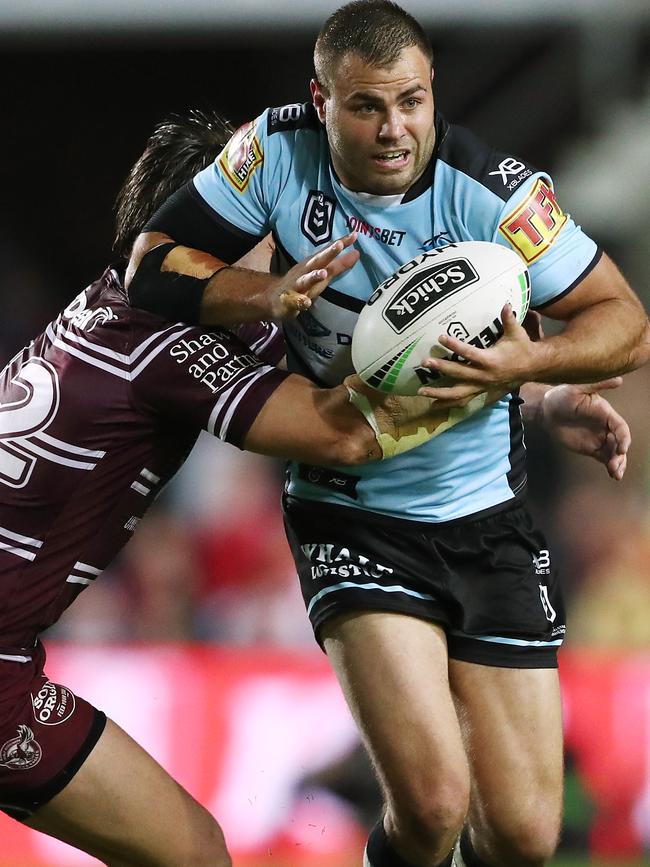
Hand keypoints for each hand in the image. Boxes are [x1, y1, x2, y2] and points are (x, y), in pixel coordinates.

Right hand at [268, 232, 358, 317]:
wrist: (274, 298)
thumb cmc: (302, 283)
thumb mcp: (322, 273)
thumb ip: (339, 265)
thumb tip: (357, 253)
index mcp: (312, 264)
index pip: (328, 252)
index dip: (341, 243)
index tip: (355, 235)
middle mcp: (304, 272)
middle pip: (317, 261)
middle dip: (328, 253)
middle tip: (339, 245)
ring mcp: (296, 286)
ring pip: (305, 280)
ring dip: (314, 276)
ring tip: (324, 273)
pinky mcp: (289, 301)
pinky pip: (294, 301)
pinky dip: (300, 301)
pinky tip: (307, 302)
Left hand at [415, 304, 537, 404]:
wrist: (532, 368)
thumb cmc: (521, 348)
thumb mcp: (517, 333)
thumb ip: (509, 319)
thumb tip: (506, 304)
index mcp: (490, 360)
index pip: (469, 353)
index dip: (455, 345)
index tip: (440, 337)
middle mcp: (483, 376)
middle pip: (458, 373)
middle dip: (441, 367)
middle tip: (425, 362)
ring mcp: (480, 386)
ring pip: (457, 393)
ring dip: (438, 393)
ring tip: (421, 391)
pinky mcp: (479, 392)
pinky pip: (462, 400)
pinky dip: (447, 404)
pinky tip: (432, 404)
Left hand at [540, 379, 630, 479]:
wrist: (547, 410)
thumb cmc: (562, 395)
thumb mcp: (578, 387)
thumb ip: (598, 385)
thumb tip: (620, 379)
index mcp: (606, 413)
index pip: (620, 427)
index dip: (624, 437)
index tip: (622, 448)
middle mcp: (606, 427)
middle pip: (620, 442)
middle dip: (620, 454)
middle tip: (615, 464)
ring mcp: (600, 438)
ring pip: (615, 453)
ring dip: (618, 463)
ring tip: (615, 473)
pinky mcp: (592, 448)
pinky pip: (605, 458)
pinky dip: (611, 466)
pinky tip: (614, 474)